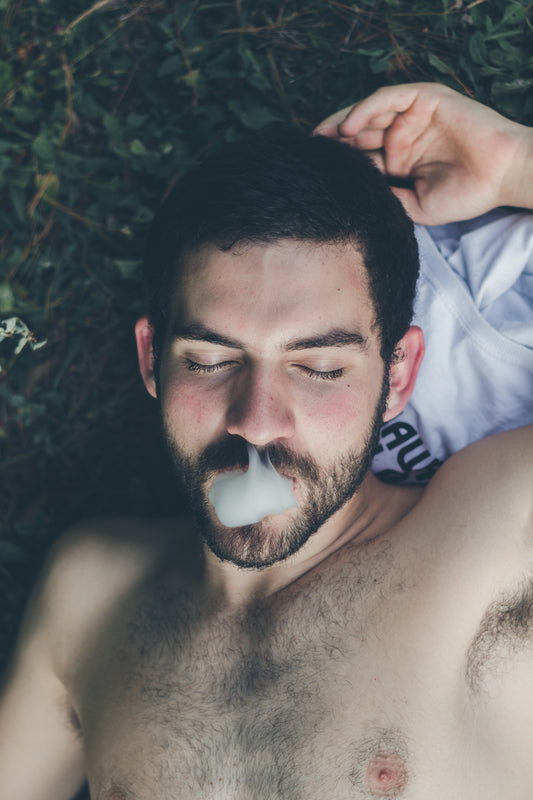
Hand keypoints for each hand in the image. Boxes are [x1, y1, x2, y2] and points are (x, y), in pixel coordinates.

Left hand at [315, 83, 532, 223]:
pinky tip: (348, 127)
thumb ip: (386, 198)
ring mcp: (413, 116)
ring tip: (320, 138)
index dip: (337, 161)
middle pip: (358, 133)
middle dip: (332, 141)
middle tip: (307, 152)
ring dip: (342, 123)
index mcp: (399, 160)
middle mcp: (402, 136)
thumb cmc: (465, 195)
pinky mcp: (425, 99)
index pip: (360, 156)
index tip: (312, 172)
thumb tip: (354, 197)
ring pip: (368, 113)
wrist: (500, 178)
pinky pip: (389, 98)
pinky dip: (366, 108)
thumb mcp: (414, 206)